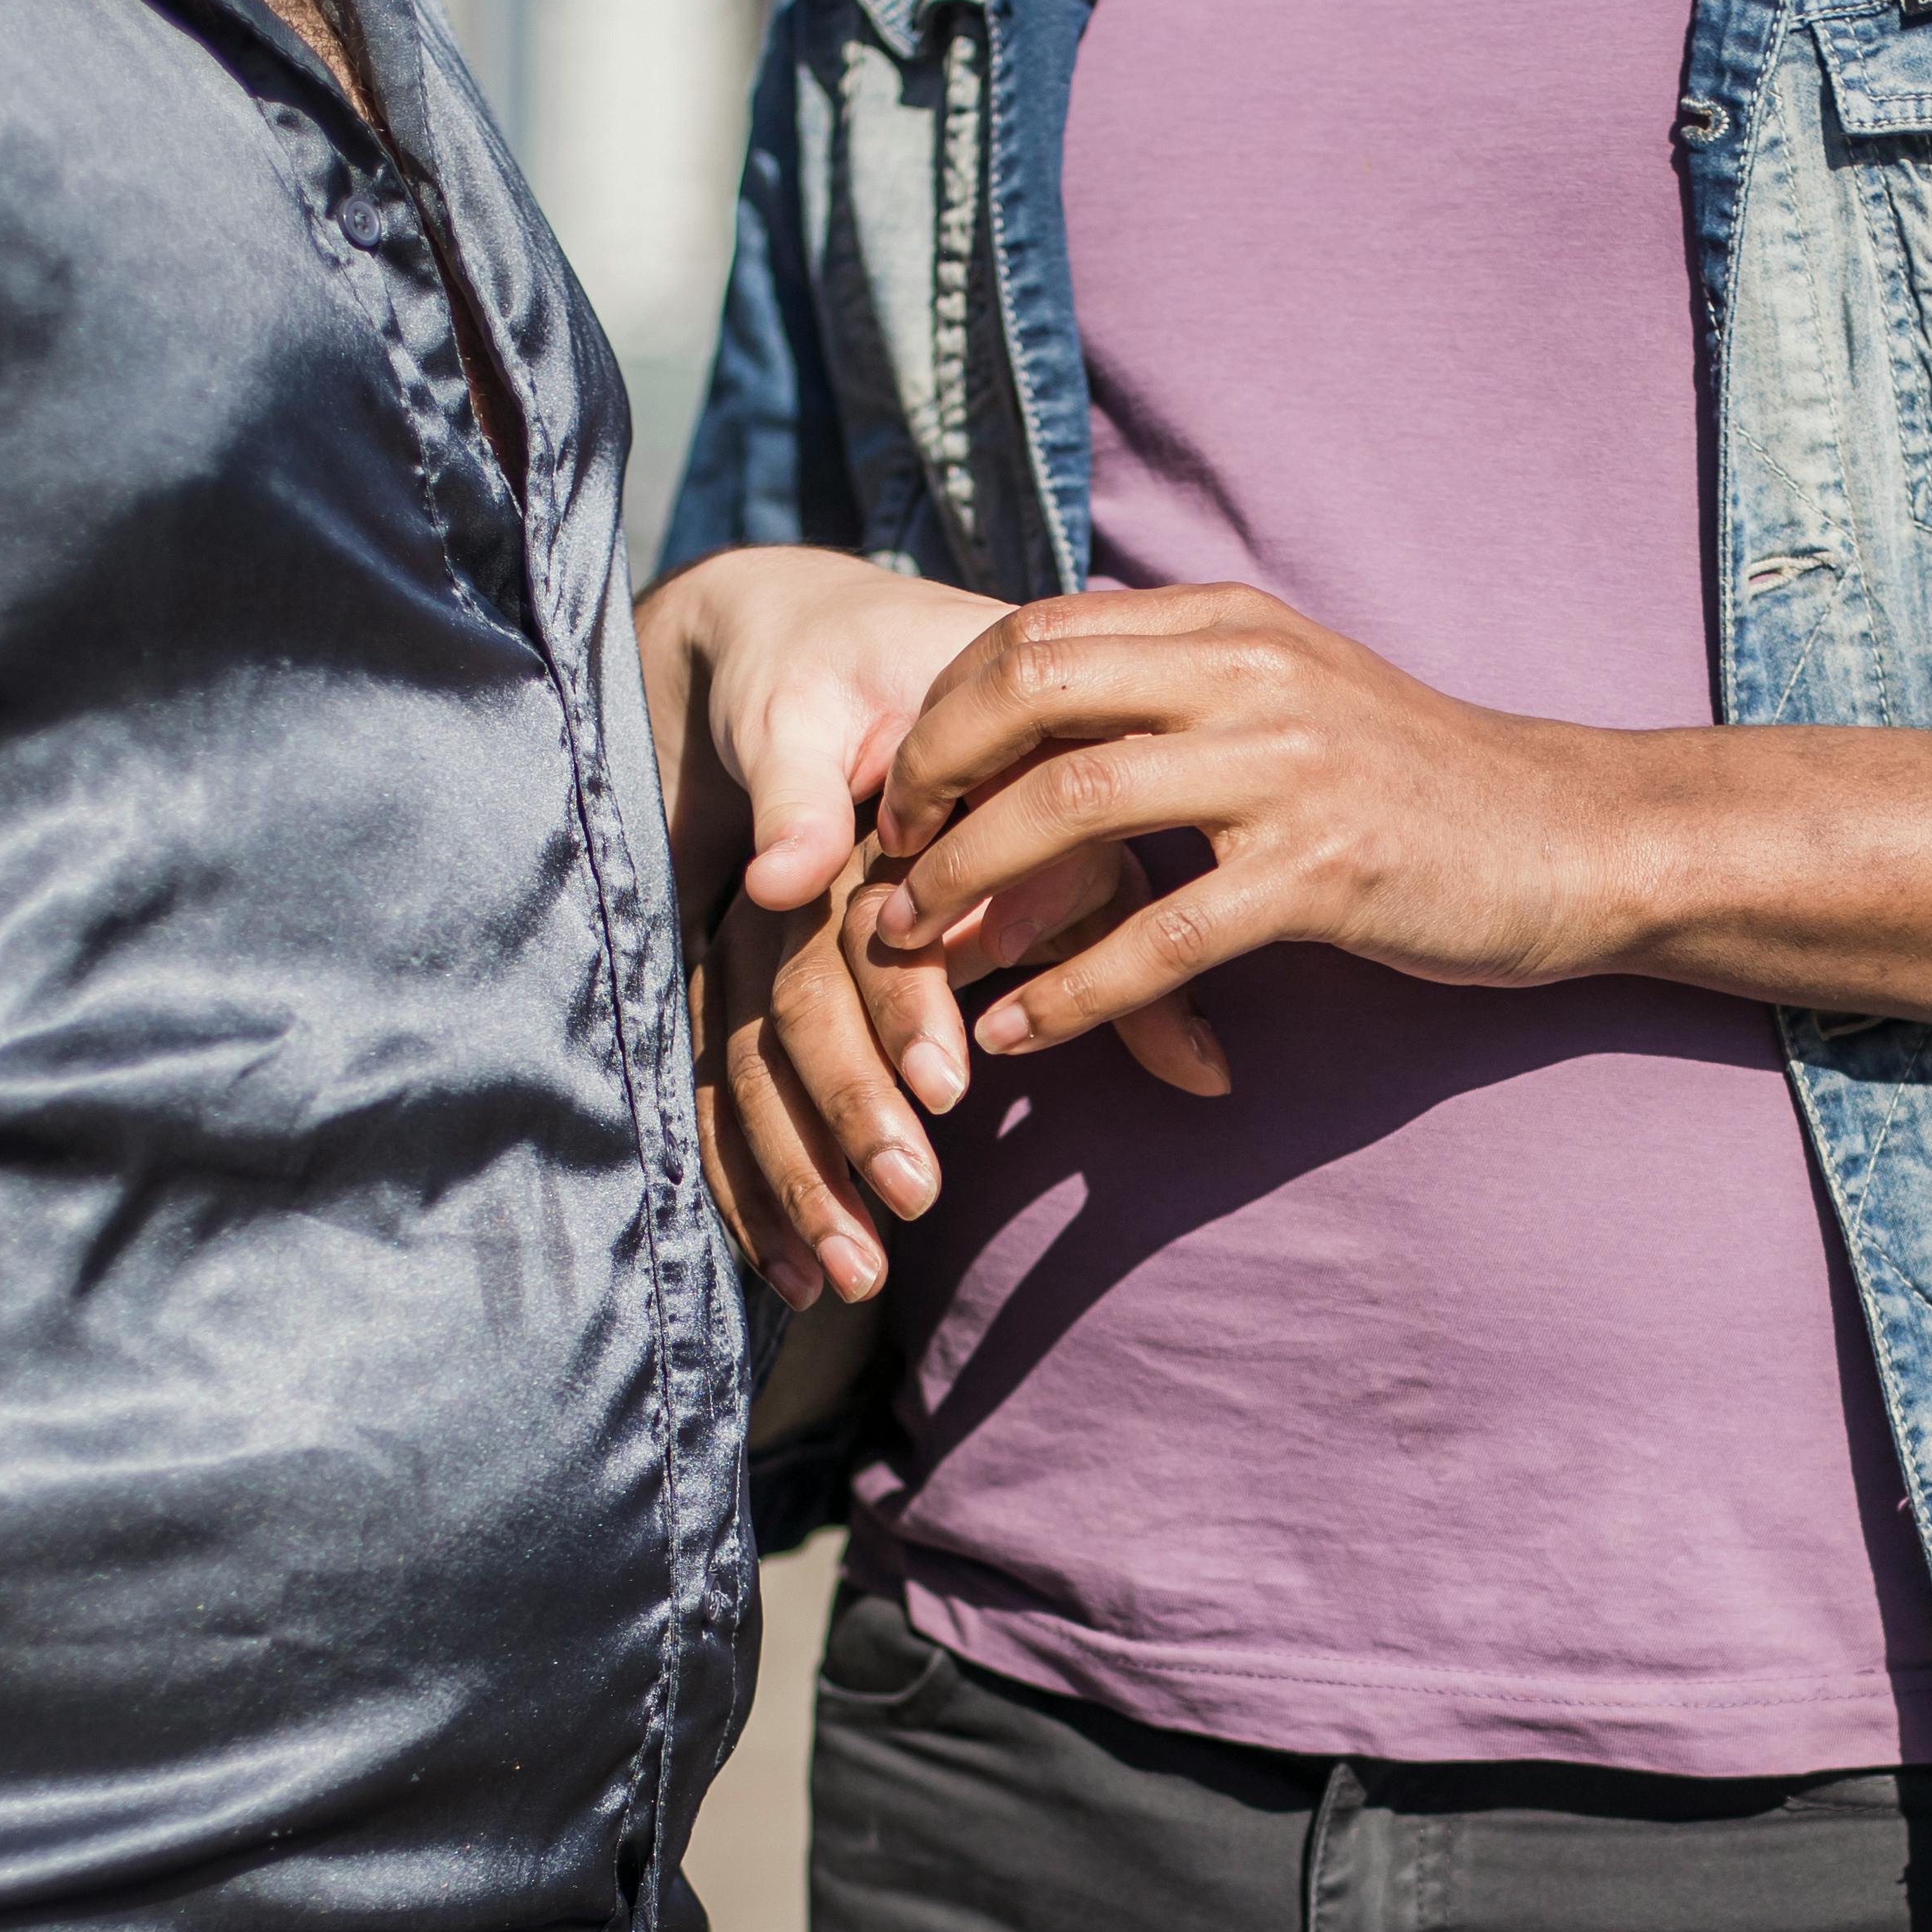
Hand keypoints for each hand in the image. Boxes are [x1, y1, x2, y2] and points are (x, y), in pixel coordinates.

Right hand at [641, 553, 1224, 1307]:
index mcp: (874, 827)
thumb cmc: (984, 738)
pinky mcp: (722, 982)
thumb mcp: (1067, 822)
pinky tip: (796, 1281)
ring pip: (741, 1063)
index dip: (905, 1011)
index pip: (870, 929)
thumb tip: (1213, 1078)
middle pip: (793, 1007)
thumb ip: (1136, 965)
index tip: (954, 1089)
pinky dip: (749, 1188)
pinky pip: (718, 1091)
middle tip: (914, 1197)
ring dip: (793, 1176)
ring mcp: (741, 937)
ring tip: (856, 1273)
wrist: (808, 650)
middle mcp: (791, 887)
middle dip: (849, 1111)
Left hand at [865, 585, 1658, 1060]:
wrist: (1573, 838)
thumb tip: (1050, 700)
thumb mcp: (1295, 695)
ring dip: (972, 885)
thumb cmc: (1421, 784)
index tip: (903, 787)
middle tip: (888, 862)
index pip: (1034, 632)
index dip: (942, 709)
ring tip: (916, 950)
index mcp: (1230, 624)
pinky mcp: (1325, 876)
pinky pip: (1162, 936)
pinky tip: (1019, 1032)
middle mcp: (1249, 676)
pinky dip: (1070, 989)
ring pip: (1073, 810)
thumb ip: (1182, 685)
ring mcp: (1288, 773)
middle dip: (930, 781)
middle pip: (1027, 695)